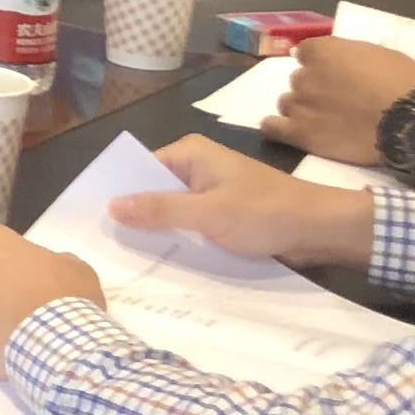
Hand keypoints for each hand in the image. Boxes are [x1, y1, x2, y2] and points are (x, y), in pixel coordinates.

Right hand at [107, 134, 373, 266]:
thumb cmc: (264, 214)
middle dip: (136, 215)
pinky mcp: (227, 213)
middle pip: (155, 190)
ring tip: (128, 257)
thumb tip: (110, 205)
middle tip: (106, 245)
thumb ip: (159, 210)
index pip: (140, 169)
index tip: (93, 221)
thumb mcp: (207, 214)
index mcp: (191, 153)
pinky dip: (182, 238)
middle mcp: (199, 166)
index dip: (118, 193)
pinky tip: (165, 261)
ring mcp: (214, 190)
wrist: (322, 229)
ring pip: (174, 210)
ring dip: (160, 231)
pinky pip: (193, 224)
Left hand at [267, 39, 414, 165]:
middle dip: (314, 87)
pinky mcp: (300, 134)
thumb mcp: (379, 54)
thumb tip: (333, 56)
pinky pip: (272, 129)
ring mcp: (299, 105)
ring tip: (323, 120)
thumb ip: (349, 53)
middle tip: (335, 100)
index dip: (317, 62)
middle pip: (298, 80)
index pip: (305, 52)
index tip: (330, 72)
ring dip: (301, 108)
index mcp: (322, 52)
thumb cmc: (401, 84)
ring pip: (287, 103)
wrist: (408, 122)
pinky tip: (287, 130)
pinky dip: (276, 128)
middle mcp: (304, 76)